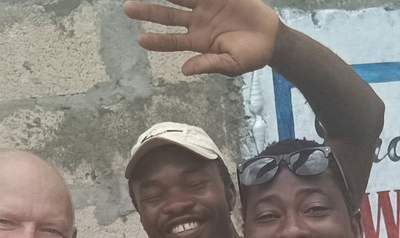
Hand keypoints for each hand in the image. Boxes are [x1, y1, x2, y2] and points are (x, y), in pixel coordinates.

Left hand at [124, 0, 279, 76]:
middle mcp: (197, 22)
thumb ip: (209, 64)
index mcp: (198, 42)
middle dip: (148, 11)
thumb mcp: (232, 65)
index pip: (172, 41)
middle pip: (167, 15)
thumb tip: (185, 70)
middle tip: (127, 8)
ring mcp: (206, 6)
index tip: (141, 39)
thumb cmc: (252, 55)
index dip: (157, 40)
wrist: (272, 37)